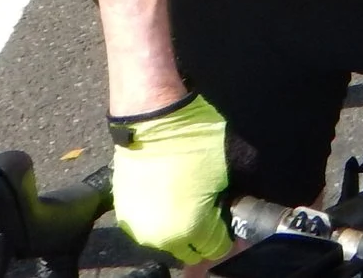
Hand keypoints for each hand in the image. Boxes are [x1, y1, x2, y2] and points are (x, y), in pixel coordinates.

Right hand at [110, 92, 232, 263]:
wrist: (151, 115)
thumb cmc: (192, 138)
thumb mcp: (231, 165)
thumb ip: (238, 198)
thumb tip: (239, 207)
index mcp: (190, 230)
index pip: (216, 247)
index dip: (225, 229)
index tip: (226, 212)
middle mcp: (161, 237)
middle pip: (190, 247)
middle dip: (203, 230)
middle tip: (209, 204)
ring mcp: (138, 226)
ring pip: (168, 237)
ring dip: (179, 224)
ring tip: (187, 196)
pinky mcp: (122, 210)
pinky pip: (149, 222)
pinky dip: (159, 213)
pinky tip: (168, 191)